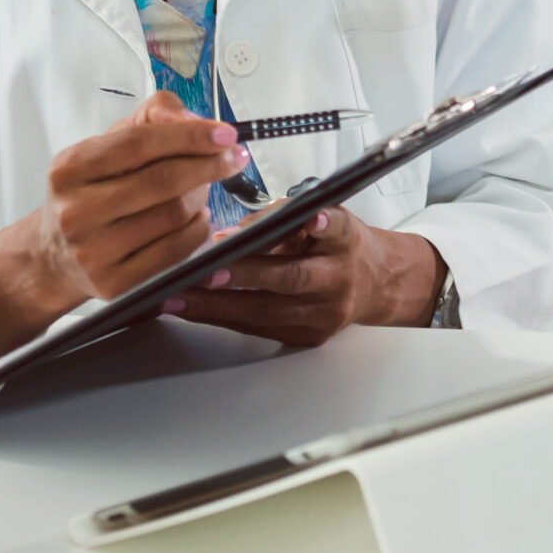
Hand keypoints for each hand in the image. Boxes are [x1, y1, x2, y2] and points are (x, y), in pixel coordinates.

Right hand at [0, 91, 246, 358]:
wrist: (54, 256)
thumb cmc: (89, 192)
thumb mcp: (106, 146)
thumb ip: (148, 120)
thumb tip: (189, 118)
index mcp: (70, 168)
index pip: (139, 144)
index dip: (188, 136)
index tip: (225, 134)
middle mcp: (76, 211)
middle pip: (161, 181)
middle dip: (208, 165)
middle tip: (234, 158)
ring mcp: (93, 252)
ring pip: (173, 216)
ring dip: (202, 197)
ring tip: (204, 187)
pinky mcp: (113, 283)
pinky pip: (175, 252)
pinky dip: (197, 230)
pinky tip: (197, 218)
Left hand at [164, 205, 443, 344]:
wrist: (375, 282)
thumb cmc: (336, 243)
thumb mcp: (320, 215)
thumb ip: (278, 220)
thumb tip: (225, 236)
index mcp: (345, 240)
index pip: (337, 229)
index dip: (324, 224)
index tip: (313, 218)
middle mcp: (339, 278)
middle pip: (291, 278)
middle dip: (244, 275)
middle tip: (205, 272)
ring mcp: (325, 314)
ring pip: (267, 313)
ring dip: (217, 306)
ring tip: (178, 298)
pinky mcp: (310, 337)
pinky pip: (260, 329)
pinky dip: (223, 318)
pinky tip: (193, 309)